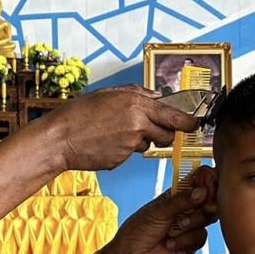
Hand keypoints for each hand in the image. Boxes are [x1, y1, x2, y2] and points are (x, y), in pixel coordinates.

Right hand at [46, 86, 200, 171]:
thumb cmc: (80, 113)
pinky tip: (106, 142)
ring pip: (148, 145)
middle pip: (167, 134)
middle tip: (149, 129)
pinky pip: (130, 154)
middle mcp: (138, 124)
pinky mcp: (121, 160)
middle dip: (164, 133)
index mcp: (137, 104)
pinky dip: (123, 149)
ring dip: (140, 140)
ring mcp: (130, 144)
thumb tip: (157, 97)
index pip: (175, 117)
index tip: (195, 124)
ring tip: (116, 132)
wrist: (59, 138)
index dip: (188, 123)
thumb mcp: (109, 93)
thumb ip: (137, 93)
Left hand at [94, 166, 218, 253]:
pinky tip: (171, 243)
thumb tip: (202, 191)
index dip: (206, 183)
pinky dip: (186, 240)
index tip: (207, 187)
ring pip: (207, 219)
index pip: (197, 184)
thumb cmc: (138, 230)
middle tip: (204, 206)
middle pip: (208, 201)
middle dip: (206, 204)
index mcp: (176, 197)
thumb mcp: (158, 211)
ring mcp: (189, 227)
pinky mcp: (191, 244)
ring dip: (192, 223)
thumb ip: (181, 201)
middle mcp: (185, 210)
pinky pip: (200, 237)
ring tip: (177, 227)